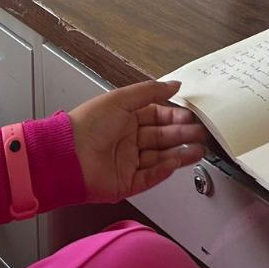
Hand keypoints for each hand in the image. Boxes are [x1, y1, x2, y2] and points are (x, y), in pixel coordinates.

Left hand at [67, 80, 206, 202]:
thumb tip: (174, 84)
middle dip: (183, 134)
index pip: (157, 115)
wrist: (67, 156)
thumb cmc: (86, 125)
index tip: (191, 115)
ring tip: (199, 149)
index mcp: (125, 118)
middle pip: (162, 137)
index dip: (175, 115)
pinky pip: (151, 177)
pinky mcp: (127, 183)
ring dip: (181, 153)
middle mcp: (127, 140)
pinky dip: (165, 169)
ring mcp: (128, 162)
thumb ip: (150, 91)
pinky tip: (177, 161)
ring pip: (161, 157)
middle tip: (201, 132)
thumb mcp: (121, 99)